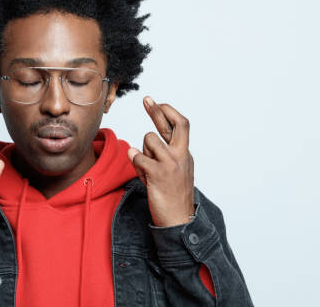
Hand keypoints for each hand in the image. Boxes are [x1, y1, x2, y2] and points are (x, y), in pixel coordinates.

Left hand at [127, 97, 194, 226]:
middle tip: (147, 99)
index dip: (167, 112)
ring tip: (147, 169)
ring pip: (149, 139)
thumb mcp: (172, 171)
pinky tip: (141, 172)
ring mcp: (171, 163)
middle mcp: (180, 155)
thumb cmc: (172, 196)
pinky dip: (135, 161)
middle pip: (173, 123)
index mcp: (184, 154)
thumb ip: (160, 156)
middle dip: (158, 109)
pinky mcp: (159, 173)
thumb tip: (140, 145)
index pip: (180, 125)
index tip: (155, 103)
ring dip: (143, 150)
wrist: (178, 221)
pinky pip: (139, 157)